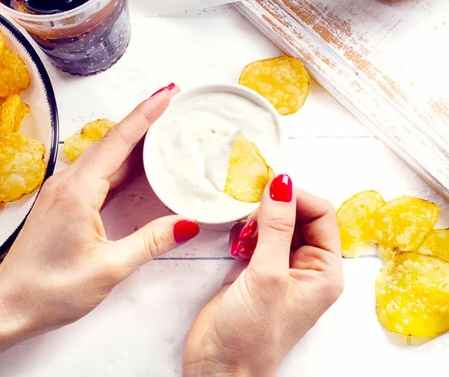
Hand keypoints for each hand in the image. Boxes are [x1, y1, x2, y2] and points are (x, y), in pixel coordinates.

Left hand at [0, 86, 199, 336]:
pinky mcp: (63, 199)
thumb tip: (187, 223)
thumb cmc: (51, 290)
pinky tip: (137, 163)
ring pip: (104, 154)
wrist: (8, 307)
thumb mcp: (108, 268)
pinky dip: (121, 160)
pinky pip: (97, 170)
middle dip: (144, 119)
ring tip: (163, 127)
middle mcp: (68, 181)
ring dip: (133, 138)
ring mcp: (63, 189)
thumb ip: (150, 241)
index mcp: (78, 190)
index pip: (118, 141)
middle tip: (173, 104)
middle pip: (112, 140)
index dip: (146, 115)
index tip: (168, 94)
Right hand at [183, 175, 343, 376]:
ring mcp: (280, 266)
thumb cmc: (252, 334)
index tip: (269, 191)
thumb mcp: (268, 275)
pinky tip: (235, 243)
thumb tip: (281, 184)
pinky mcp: (256, 268)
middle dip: (274, 208)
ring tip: (243, 237)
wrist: (220, 367)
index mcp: (324, 270)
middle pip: (298, 214)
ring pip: (275, 222)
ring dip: (257, 219)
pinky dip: (245, 230)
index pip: (321, 214)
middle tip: (251, 215)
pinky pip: (256, 234)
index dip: (297, 198)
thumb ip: (276, 226)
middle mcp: (306, 266)